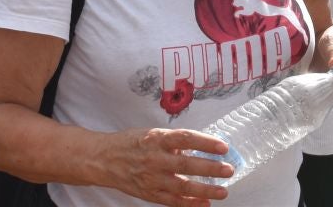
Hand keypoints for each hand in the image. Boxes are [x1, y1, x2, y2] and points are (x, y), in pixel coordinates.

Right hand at [98, 127, 231, 205]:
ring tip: (223, 191)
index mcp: (157, 138)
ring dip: (205, 190)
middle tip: (229, 170)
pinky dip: (190, 204)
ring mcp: (151, 178)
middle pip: (186, 164)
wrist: (104, 159)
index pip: (186, 138)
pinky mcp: (149, 193)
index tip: (223, 147)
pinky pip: (172, 201)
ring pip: (182, 187)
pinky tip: (205, 204)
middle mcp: (155, 158)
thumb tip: (202, 145)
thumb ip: (175, 140)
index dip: (206, 142)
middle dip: (210, 168)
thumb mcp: (153, 133)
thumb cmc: (131, 143)